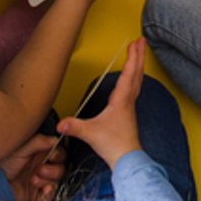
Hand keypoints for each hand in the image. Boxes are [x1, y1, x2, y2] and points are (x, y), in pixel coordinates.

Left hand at [0, 131, 65, 200]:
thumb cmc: (4, 161)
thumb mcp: (21, 147)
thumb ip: (39, 141)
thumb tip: (56, 139)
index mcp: (41, 155)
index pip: (59, 154)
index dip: (59, 155)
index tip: (53, 156)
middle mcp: (43, 167)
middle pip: (61, 168)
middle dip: (54, 170)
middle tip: (41, 169)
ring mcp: (41, 182)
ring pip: (57, 181)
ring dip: (49, 180)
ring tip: (34, 179)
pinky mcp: (37, 196)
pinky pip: (50, 195)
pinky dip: (49, 192)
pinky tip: (43, 188)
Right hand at [56, 38, 146, 167]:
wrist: (127, 160)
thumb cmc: (113, 146)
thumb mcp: (91, 134)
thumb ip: (75, 127)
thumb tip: (60, 124)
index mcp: (121, 101)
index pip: (128, 74)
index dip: (131, 58)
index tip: (134, 43)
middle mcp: (128, 101)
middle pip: (136, 73)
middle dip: (138, 56)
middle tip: (141, 40)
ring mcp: (130, 106)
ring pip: (137, 80)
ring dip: (138, 65)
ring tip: (138, 54)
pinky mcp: (128, 112)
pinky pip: (134, 89)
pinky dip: (134, 78)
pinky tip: (130, 79)